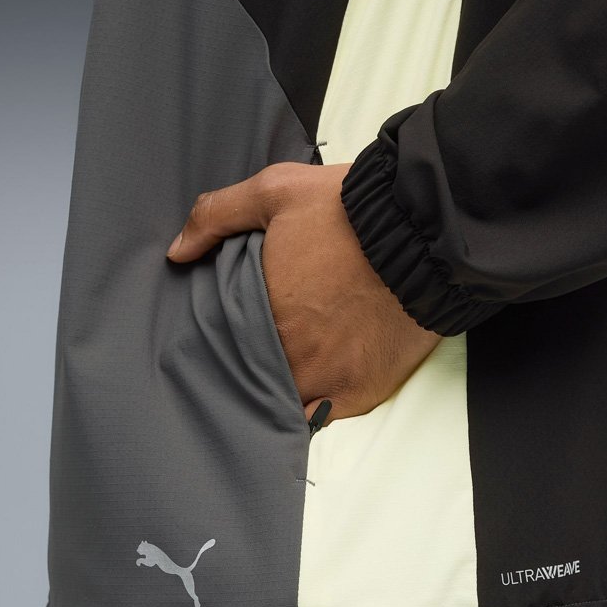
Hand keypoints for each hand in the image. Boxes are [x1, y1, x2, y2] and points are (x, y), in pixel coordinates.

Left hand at [166, 161, 442, 425]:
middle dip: (252, 369)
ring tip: (287, 370)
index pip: (224, 348)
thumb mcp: (277, 192)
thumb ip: (217, 217)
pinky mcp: (366, 390)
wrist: (427, 230)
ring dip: (284, 389)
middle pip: (255, 380)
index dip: (223, 344)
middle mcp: (293, 359)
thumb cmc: (351, 210)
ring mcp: (331, 381)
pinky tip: (318, 384)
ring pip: (289, 403)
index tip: (227, 337)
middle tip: (260, 352)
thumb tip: (178, 251)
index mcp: (264, 315)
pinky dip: (321, 404)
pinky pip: (330, 414)